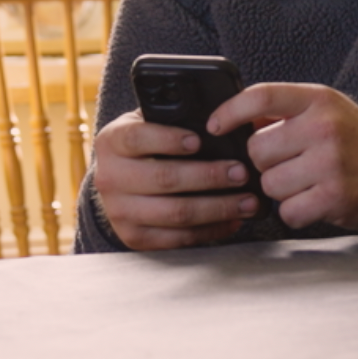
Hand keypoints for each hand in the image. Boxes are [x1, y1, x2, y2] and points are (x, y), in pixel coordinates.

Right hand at [87, 110, 257, 250]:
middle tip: (241, 173)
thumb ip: (173, 120)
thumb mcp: (148, 124)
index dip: (169, 139)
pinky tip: (232, 220)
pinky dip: (210, 230)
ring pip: (176, 213)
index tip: (199, 140)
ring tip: (247, 201)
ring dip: (218, 208)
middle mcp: (109, 178)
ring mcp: (119, 212)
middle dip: (209, 176)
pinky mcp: (134, 238)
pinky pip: (178, 238)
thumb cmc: (145, 147)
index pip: (138, 138)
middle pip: (164, 179)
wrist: (118, 182)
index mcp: (112, 142)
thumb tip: (220, 122)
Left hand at [209, 82, 357, 233]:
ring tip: (305, 183)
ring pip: (269, 184)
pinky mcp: (334, 197)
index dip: (229, 112)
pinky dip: (295, 212)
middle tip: (288, 164)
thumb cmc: (357, 139)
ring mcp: (330, 164)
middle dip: (264, 162)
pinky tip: (314, 201)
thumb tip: (235, 122)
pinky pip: (288, 211)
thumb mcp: (325, 110)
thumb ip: (283, 113)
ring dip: (280, 190)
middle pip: (256, 149)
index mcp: (318, 100)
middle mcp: (324, 128)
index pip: (261, 97)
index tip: (215, 126)